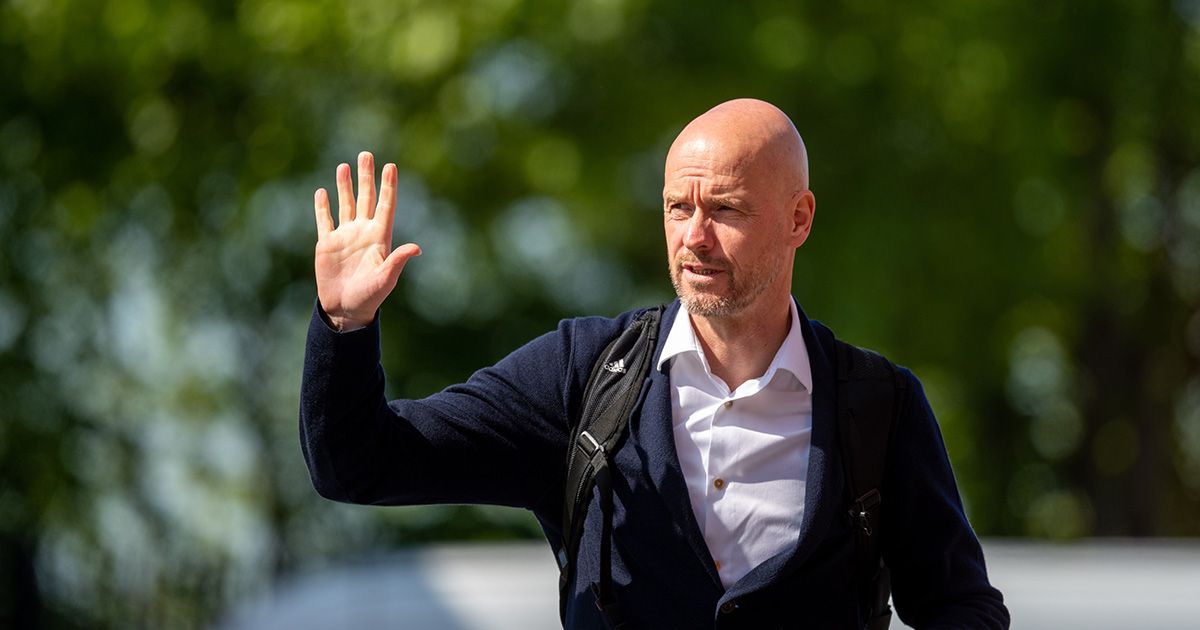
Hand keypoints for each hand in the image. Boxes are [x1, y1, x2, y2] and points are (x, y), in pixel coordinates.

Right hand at [314, 151, 420, 330]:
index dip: (388, 186)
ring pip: (346, 204)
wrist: (345, 310)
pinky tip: (322, 191)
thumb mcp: (386, 279)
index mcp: (379, 238)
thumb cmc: (370, 297)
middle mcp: (363, 232)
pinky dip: (323, 206)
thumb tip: (417, 248)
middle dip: (366, 177)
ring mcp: (345, 236)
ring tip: (345, 166)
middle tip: (367, 154)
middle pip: (365, 198)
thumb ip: (397, 261)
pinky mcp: (327, 244)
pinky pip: (325, 220)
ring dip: (345, 185)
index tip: (390, 166)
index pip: (385, 205)